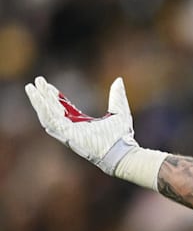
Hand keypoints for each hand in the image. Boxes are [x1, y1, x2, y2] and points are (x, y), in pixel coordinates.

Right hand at [24, 76, 138, 174]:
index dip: (55, 97)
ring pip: (47, 115)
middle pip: (52, 111)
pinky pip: (50, 120)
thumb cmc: (122, 136)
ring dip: (38, 101)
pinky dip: (43, 108)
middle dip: (43, 96)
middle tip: (37, 81)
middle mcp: (72, 129)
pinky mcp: (66, 136)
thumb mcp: (120, 110)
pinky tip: (38, 96)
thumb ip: (117, 96)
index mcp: (81, 124)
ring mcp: (67, 134)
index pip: (63, 109)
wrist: (123, 150)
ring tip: (31, 87)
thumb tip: (118, 80)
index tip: (48, 85)